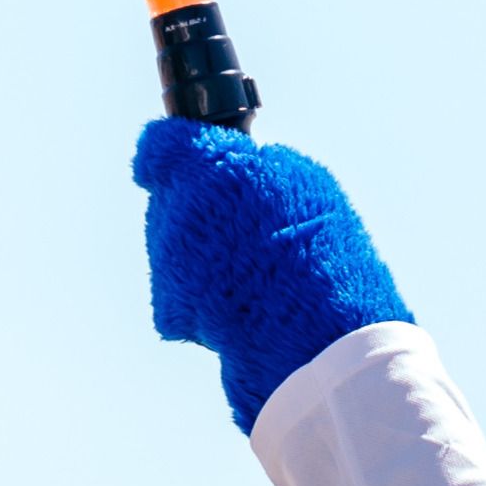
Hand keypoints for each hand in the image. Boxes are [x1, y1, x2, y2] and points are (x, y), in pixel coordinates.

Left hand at [138, 117, 409, 421]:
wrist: (320, 340)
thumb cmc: (326, 256)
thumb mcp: (305, 183)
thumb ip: (256, 166)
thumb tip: (239, 167)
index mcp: (204, 168)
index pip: (160, 146)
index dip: (178, 154)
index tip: (195, 163)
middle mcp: (173, 210)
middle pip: (172, 197)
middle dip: (202, 208)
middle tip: (249, 231)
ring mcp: (165, 263)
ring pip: (172, 245)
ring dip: (202, 254)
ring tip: (255, 275)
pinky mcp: (168, 309)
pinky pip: (176, 291)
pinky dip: (200, 297)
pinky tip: (240, 305)